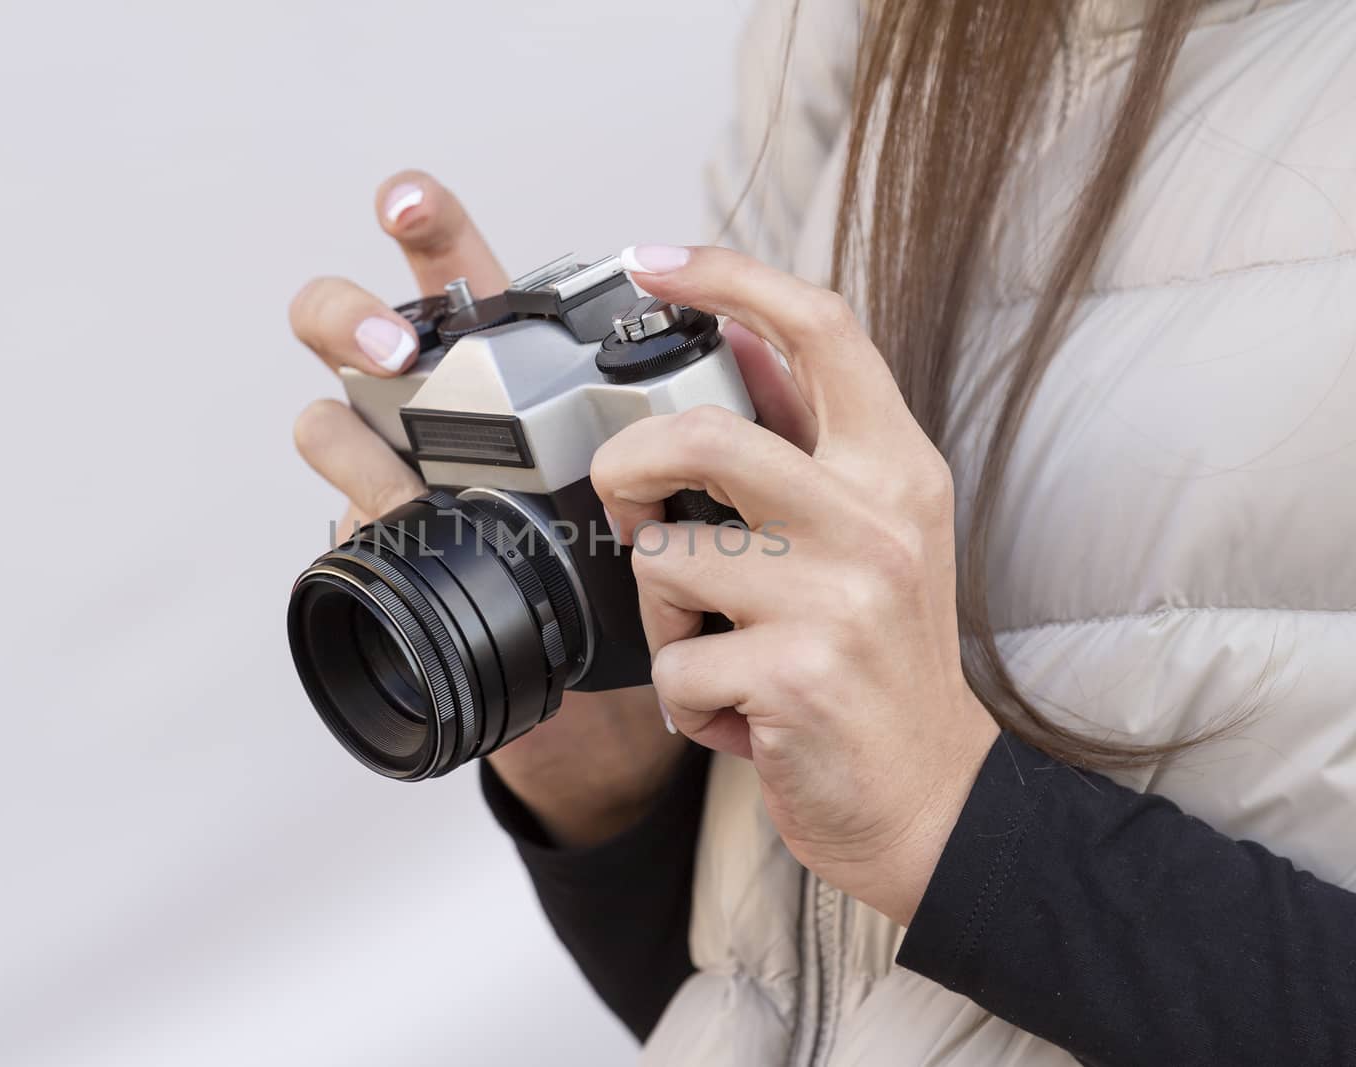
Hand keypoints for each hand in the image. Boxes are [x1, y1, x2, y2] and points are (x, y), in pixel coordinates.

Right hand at [288, 174, 675, 845]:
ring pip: (331, 421)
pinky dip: (365, 519)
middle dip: (350, 311)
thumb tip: (757, 324)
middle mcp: (443, 413)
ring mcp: (407, 482)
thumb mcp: (713, 482)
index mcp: (515, 368)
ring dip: (349, 430)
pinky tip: (398, 528)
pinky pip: (351, 523)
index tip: (408, 205)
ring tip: (398, 461)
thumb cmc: (663, 575)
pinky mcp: (395, 559)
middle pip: (359, 328)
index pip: (458, 277)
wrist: (621, 706)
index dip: (425, 228)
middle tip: (392, 341)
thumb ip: (734, 404)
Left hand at [592, 245, 999, 924]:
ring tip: (713, 647)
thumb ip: (810, 438)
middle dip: (626, 467)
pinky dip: (682, 701)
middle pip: (701, 437)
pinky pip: (675, 667)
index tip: (652, 261)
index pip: (821, 329)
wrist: (931, 796)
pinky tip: (735, 714)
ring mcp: (841, 597)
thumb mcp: (873, 530)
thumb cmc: (881, 658)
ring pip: (664, 560)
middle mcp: (877, 518)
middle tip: (628, 501)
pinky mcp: (800, 675)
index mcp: (895, 467)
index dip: (729, 276)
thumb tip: (741, 337)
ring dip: (660, 615)